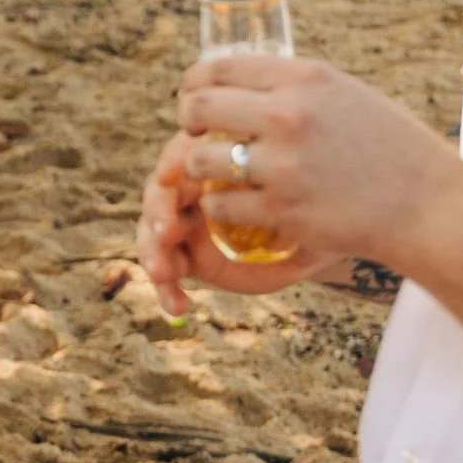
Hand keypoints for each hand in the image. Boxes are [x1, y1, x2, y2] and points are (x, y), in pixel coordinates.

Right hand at [136, 134, 347, 314]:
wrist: (311, 238)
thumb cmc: (308, 206)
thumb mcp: (298, 194)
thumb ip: (278, 187)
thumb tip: (263, 179)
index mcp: (214, 161)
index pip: (182, 156)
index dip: (172, 165)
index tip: (171, 178)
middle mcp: (192, 189)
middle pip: (158, 194)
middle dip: (158, 213)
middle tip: (168, 233)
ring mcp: (185, 223)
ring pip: (152, 232)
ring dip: (152, 252)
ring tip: (164, 274)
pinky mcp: (184, 255)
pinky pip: (165, 271)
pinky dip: (166, 289)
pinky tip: (179, 306)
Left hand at [163, 54, 462, 266]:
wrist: (429, 205)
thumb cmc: (391, 149)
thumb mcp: (347, 95)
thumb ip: (296, 88)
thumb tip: (242, 82)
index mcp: (305, 78)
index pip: (220, 67)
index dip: (193, 83)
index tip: (192, 97)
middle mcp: (289, 114)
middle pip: (199, 107)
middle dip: (187, 121)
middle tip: (192, 135)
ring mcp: (283, 164)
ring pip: (201, 159)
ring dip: (201, 169)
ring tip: (216, 176)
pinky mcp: (282, 210)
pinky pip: (221, 205)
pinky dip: (222, 207)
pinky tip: (236, 206)